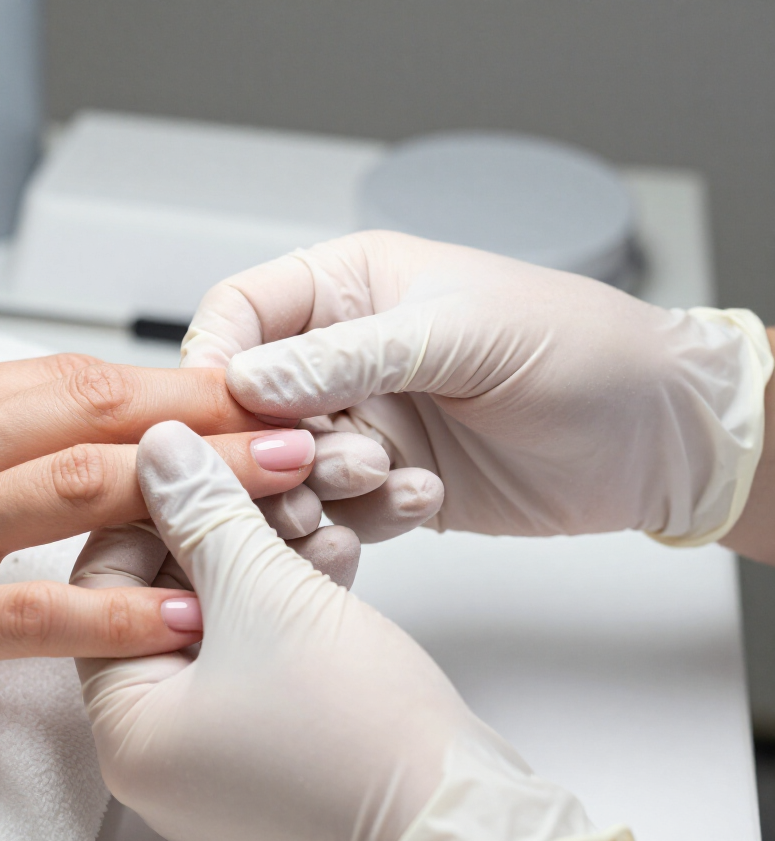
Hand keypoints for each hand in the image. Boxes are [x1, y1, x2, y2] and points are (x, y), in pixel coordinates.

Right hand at [0, 356, 312, 761]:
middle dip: (209, 416)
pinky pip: (32, 609)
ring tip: (283, 491)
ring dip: (192, 489)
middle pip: (95, 416)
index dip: (168, 384)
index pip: (70, 378)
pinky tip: (183, 614)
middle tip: (299, 416)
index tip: (242, 388)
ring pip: (78, 491)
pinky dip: (117, 609)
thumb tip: (31, 419)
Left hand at [74, 422, 633, 840]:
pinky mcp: (277, 746)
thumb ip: (204, 511)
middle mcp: (160, 750)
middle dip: (224, 530)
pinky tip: (334, 554)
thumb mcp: (265, 596)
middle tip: (263, 479)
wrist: (463, 824)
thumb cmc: (356, 737)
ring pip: (226, 622)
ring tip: (315, 511)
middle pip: (167, 600)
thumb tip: (158, 449)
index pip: (103, 587)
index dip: (148, 510)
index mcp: (127, 730)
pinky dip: (293, 602)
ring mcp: (220, 753)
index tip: (193, 464)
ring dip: (268, 558)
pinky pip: (264, 654)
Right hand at [181, 231, 772, 544]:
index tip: (217, 409)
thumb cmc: (581, 350)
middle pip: (252, 403)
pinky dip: (363, 519)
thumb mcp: (462, 334)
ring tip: (379, 479)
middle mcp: (347, 356)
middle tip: (311, 464)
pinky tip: (424, 500)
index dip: (216, 360)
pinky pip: (339, 511)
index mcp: (354, 288)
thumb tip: (248, 380)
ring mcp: (366, 423)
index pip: (243, 313)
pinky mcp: (389, 483)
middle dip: (270, 441)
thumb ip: (349, 356)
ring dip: (317, 487)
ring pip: (287, 467)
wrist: (657, 435)